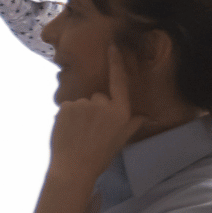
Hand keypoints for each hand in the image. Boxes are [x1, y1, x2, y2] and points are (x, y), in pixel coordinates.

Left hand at [34, 44, 147, 212]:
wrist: (74, 166)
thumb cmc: (101, 154)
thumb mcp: (122, 139)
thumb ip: (132, 123)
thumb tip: (146, 116)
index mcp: (121, 111)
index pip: (119, 81)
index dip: (116, 63)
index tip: (112, 45)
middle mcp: (103, 104)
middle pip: (99, 96)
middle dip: (95, 109)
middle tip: (92, 130)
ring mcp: (83, 104)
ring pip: (82, 103)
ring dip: (81, 113)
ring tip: (80, 133)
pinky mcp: (65, 107)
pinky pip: (68, 107)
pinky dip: (68, 116)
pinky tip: (69, 131)